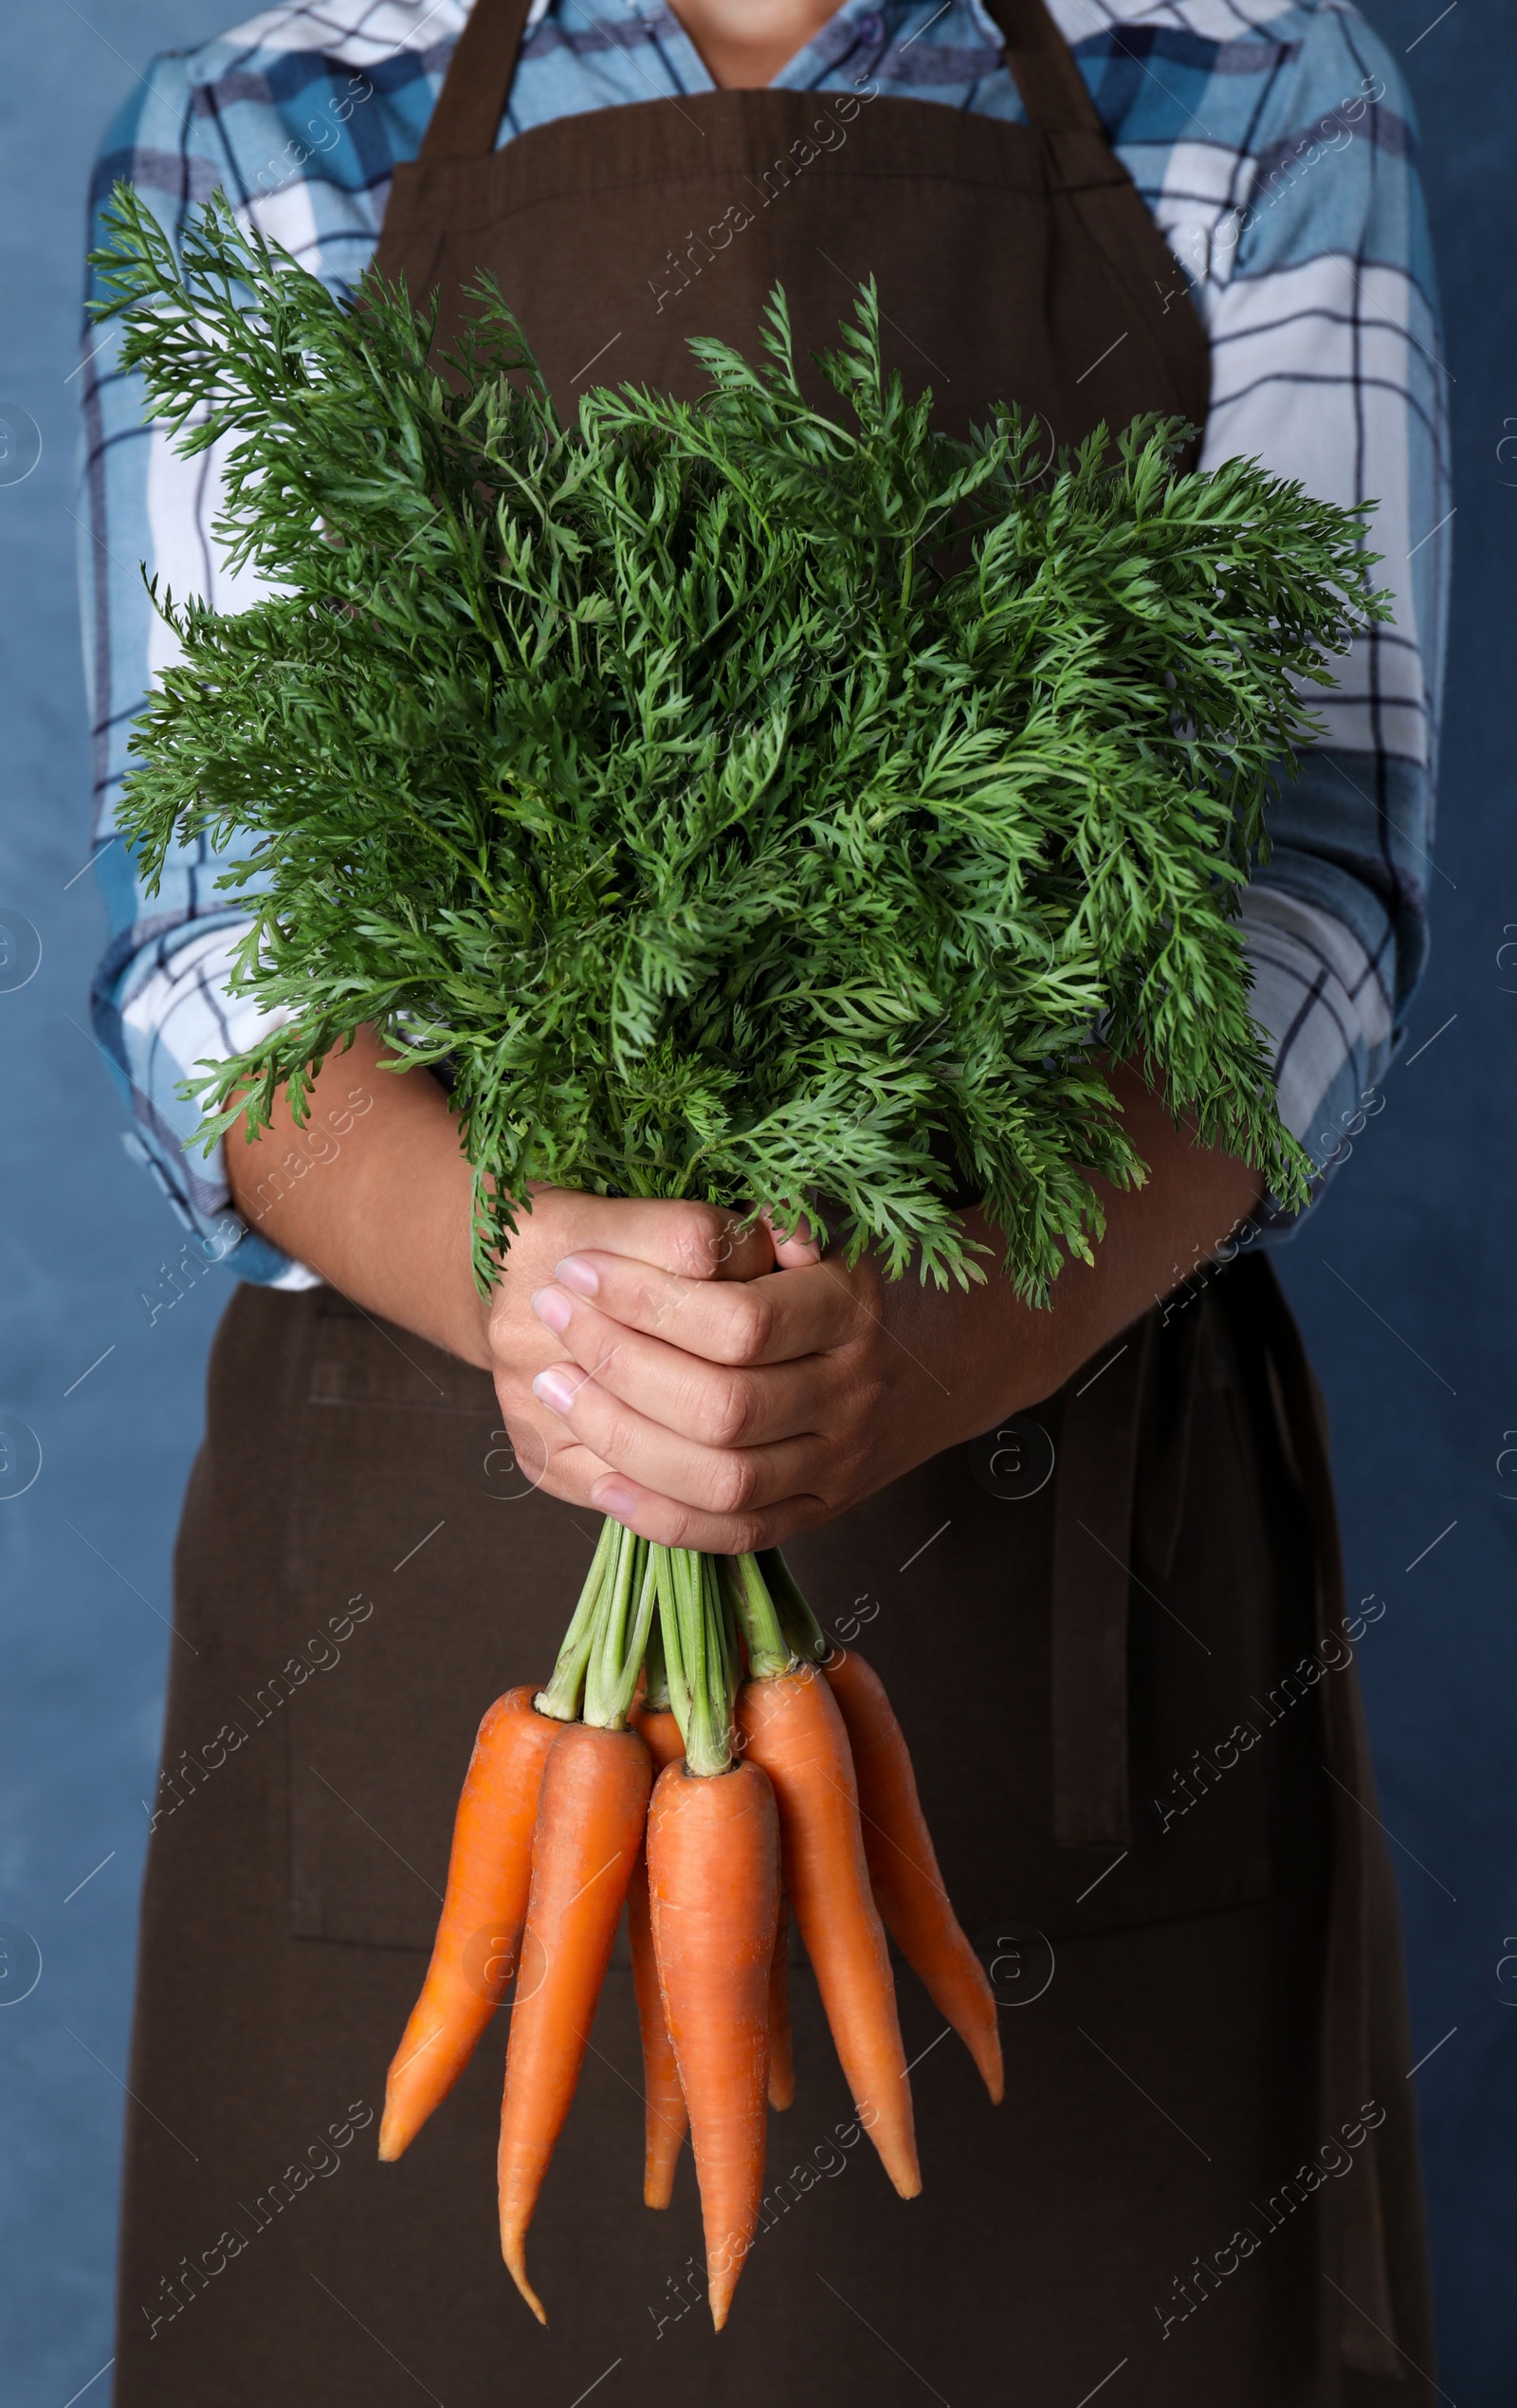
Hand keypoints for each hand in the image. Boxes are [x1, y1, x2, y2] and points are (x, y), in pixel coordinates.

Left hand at [513, 1064, 1264, 1547]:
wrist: (972, 1345)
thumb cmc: (878, 1266)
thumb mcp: (843, 1220)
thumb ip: (779, 1214)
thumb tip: (721, 1217)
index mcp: (852, 1310)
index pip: (738, 1323)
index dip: (645, 1301)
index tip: (576, 1268)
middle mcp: (851, 1394)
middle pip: (721, 1408)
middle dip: (620, 1365)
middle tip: (551, 1320)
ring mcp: (841, 1462)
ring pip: (722, 1479)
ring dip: (625, 1439)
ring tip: (557, 1386)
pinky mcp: (824, 1508)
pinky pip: (737, 1533)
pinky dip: (665, 1517)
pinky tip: (603, 1481)